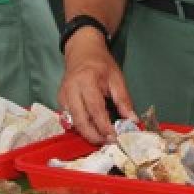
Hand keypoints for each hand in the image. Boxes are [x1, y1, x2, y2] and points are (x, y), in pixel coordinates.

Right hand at [57, 29, 136, 144]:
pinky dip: (79, 128)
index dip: (104, 127)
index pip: (95, 109)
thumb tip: (133, 120)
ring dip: (87, 134)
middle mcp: (71, 90)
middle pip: (80, 120)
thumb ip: (124, 100)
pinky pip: (68, 120)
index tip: (115, 137)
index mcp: (87, 81)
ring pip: (72, 123)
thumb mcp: (117, 78)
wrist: (82, 51)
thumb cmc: (101, 64)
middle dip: (94, 136)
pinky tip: (91, 130)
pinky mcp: (60, 101)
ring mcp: (63, 96)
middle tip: (108, 142)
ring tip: (102, 139)